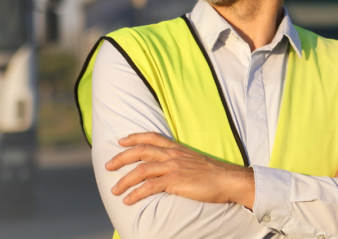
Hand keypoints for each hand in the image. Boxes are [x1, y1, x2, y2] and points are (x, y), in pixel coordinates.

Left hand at [105, 132, 255, 207]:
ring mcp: (173, 167)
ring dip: (124, 180)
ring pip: (141, 170)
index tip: (121, 141)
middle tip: (107, 166)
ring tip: (114, 190)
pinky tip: (128, 200)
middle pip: (140, 151)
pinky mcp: (176, 181)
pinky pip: (150, 187)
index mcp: (177, 148)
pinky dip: (136, 193)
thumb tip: (169, 169)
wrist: (229, 180)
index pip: (151, 137)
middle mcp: (172, 155)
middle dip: (120, 158)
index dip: (134, 137)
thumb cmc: (215, 174)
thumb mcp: (194, 161)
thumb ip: (180, 161)